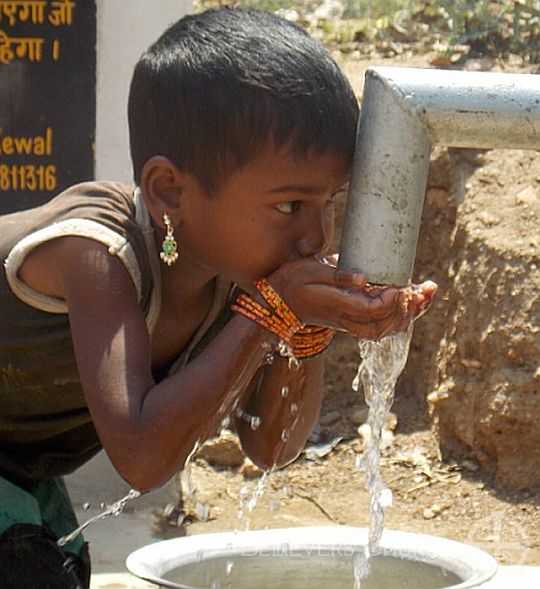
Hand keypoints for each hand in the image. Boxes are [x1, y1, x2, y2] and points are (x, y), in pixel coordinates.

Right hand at [267, 257, 436, 339]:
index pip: (375, 309)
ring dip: (410, 313)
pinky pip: (381, 327)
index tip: (401, 284)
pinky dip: (399, 317)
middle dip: (411, 308)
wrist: (278, 304)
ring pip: (387, 329)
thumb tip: (364, 278)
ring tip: (426, 294)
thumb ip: (338, 275)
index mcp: (339, 306)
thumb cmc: (293, 282)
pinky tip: (409, 302)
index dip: (393, 299)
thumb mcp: (311, 270)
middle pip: (387, 324)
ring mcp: (350, 324)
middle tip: (428, 288)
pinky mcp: (352, 322)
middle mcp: (348, 320)